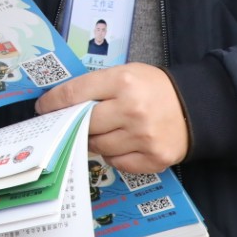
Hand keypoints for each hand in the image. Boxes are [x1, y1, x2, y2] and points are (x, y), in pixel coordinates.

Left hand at [35, 63, 189, 173]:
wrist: (194, 107)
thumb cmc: (152, 88)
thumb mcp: (125, 74)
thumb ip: (96, 87)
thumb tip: (60, 104)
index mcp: (123, 82)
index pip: (74, 94)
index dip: (53, 102)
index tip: (42, 108)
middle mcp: (132, 110)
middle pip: (84, 124)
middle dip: (73, 124)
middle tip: (69, 123)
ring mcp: (143, 137)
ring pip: (98, 147)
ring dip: (94, 140)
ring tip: (104, 130)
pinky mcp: (153, 159)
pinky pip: (116, 162)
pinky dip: (113, 155)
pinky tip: (121, 143)